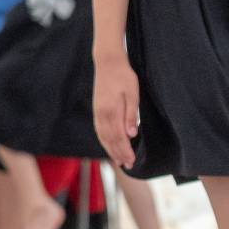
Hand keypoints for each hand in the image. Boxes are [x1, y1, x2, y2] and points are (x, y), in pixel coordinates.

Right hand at [93, 53, 139, 168]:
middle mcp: (101, 115)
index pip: (118, 137)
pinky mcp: (96, 110)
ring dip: (110, 149)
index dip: (125, 150)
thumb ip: (131, 114)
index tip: (132, 161)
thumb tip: (131, 134)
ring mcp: (97, 113)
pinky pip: (99, 130)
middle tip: (127, 165)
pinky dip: (104, 140)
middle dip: (118, 153)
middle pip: (109, 140)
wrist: (107, 62)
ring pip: (102, 136)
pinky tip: (108, 144)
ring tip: (118, 159)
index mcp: (111, 111)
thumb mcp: (132, 93)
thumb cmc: (123, 76)